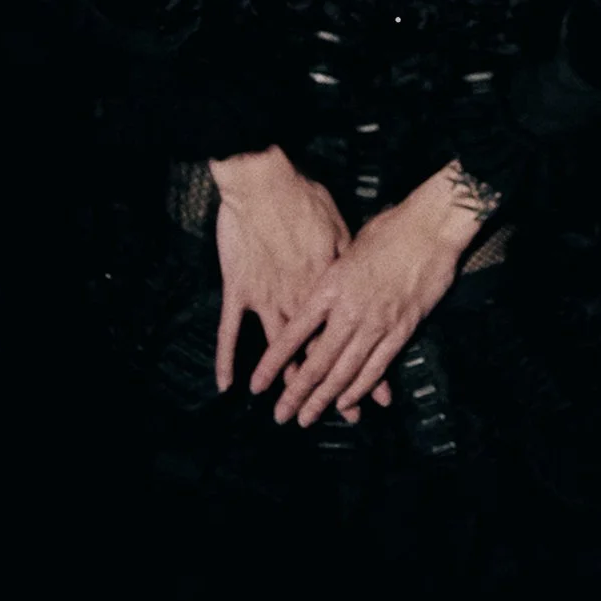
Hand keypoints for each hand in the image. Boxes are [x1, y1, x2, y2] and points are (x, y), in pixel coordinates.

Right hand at [209, 148, 392, 409]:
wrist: (265, 182)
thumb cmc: (305, 198)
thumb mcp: (343, 230)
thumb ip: (350, 264)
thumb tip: (367, 282)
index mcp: (329, 289)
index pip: (349, 340)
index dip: (362, 372)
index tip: (374, 399)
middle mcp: (300, 300)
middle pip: (319, 355)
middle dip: (331, 391)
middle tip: (344, 419)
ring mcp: (267, 296)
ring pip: (279, 352)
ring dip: (285, 385)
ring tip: (289, 413)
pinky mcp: (239, 289)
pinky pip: (231, 330)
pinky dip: (227, 357)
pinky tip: (226, 384)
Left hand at [250, 169, 488, 428]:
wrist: (431, 226)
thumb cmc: (388, 228)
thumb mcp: (345, 246)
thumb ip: (329, 274)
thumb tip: (315, 290)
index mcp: (328, 286)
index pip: (293, 334)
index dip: (273, 363)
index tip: (257, 384)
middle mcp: (348, 310)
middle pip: (316, 362)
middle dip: (296, 393)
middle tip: (281, 416)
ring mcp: (376, 323)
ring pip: (345, 371)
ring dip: (324, 399)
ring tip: (308, 418)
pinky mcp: (402, 329)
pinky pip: (377, 367)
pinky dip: (360, 388)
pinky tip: (346, 402)